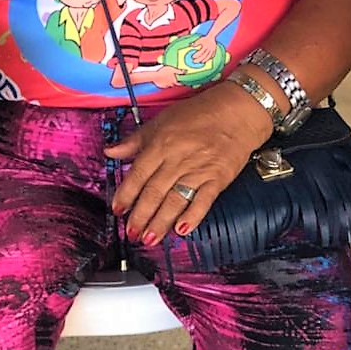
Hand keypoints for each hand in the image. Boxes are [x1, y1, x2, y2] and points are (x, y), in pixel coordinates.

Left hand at [105, 80, 272, 245]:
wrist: (239, 111)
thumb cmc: (200, 113)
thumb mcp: (163, 120)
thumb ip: (136, 140)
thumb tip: (111, 152)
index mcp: (162, 143)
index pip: (139, 173)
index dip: (126, 194)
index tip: (118, 209)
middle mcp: (178, 158)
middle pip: (154, 191)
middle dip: (140, 215)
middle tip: (131, 233)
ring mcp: (199, 170)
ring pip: (175, 200)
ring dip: (160, 222)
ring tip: (149, 238)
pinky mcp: (218, 178)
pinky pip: (203, 200)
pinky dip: (192, 216)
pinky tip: (182, 229)